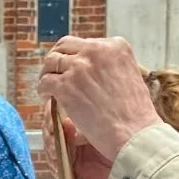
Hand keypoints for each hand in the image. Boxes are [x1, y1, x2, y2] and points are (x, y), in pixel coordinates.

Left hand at [39, 37, 159, 176]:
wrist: (135, 134)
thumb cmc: (135, 115)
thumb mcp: (130, 76)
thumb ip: (111, 67)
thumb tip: (91, 70)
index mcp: (115, 46)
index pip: (85, 44)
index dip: (75, 56)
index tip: (72, 68)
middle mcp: (96, 51)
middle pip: (65, 46)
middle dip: (57, 59)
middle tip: (53, 73)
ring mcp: (79, 67)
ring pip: (52, 62)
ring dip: (47, 74)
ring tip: (49, 87)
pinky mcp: (66, 86)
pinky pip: (45, 82)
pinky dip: (43, 89)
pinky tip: (46, 97)